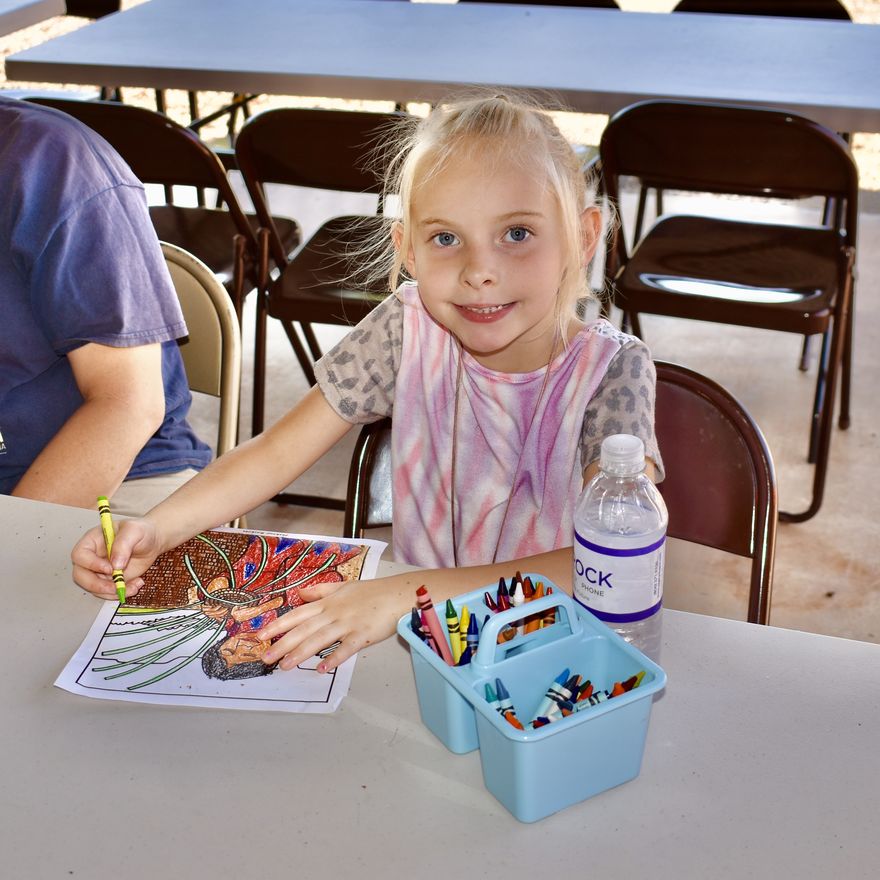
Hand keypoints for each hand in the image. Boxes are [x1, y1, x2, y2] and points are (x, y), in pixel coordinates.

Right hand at [70, 518, 161, 599]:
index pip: (80, 555)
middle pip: (81, 575)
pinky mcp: (110, 580)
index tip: (110, 568)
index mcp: (92, 541)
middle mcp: (92, 557)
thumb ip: (123, 544)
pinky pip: (108, 592)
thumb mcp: (134, 530)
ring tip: (133, 585)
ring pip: (94, 588)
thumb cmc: (141, 531)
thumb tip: (116, 564)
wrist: (153, 542)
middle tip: (116, 586)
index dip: (91, 564)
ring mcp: (100, 571)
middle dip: (97, 585)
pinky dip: (121, 593)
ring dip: (112, 592)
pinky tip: (135, 584)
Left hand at [257, 576, 408, 672]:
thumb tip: (301, 593)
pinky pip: (346, 648)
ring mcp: (348, 624)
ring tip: (285, 666)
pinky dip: (334, 658)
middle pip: (304, 629)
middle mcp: (334, 613)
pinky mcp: (363, 634)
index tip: (261, 635)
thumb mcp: (344, 586)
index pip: (298, 614)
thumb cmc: (373, 592)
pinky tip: (322, 669)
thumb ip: (321, 590)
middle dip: (283, 643)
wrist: (398, 593)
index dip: (278, 625)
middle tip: (265, 657)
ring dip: (301, 653)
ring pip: (319, 639)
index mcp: (328, 602)